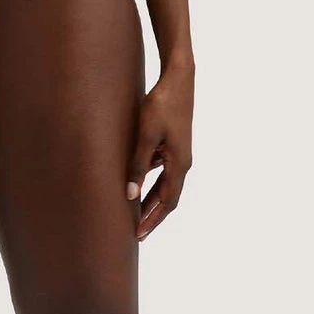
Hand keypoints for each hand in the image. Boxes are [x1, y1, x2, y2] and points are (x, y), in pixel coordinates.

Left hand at [125, 61, 193, 241]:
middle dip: (152, 213)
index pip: (168, 202)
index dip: (153, 220)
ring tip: (133, 209)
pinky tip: (136, 176)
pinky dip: (150, 176)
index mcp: (180, 164)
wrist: (178, 78)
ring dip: (150, 196)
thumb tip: (130, 194)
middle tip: (136, 231)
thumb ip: (138, 164)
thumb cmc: (162, 105)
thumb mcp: (146, 135)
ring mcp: (178, 151)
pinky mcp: (172, 141)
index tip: (139, 235)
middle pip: (168, 196)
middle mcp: (183, 161)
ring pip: (164, 182)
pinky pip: (161, 167)